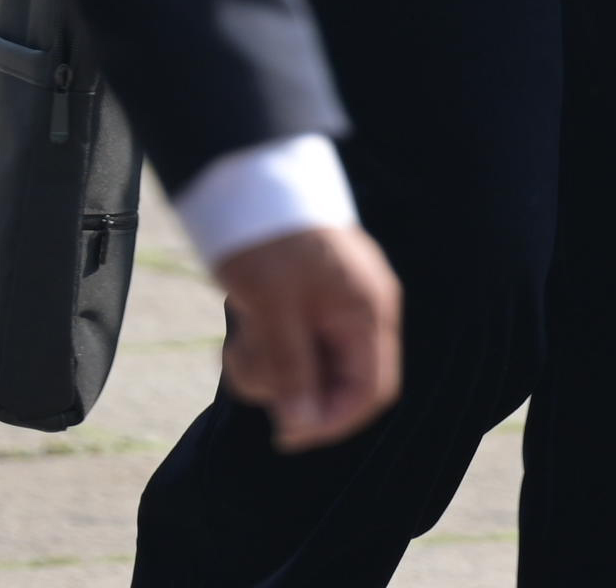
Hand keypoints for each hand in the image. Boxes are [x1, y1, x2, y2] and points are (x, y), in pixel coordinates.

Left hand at [211, 221, 403, 448]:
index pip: (371, 389)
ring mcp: (328, 310)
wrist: (244, 180)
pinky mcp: (301, 308)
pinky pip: (288, 349)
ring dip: (268, 368)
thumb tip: (299, 428)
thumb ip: (291, 369)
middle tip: (249, 361)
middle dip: (288, 386)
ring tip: (243, 333)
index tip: (288, 435)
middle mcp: (355, 314)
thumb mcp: (275, 308)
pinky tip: (244, 323)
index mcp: (367, 311)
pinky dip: (262, 349)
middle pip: (333, 383)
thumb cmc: (268, 239)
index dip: (334, 421)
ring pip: (304, 370)